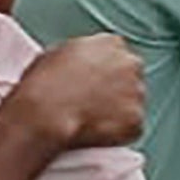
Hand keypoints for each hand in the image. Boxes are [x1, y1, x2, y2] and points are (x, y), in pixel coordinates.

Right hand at [8, 33, 144, 151]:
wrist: (46, 113)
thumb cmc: (43, 85)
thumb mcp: (56, 54)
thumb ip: (79, 56)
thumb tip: (79, 65)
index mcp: (111, 44)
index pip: (117, 56)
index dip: (105, 73)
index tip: (94, 85)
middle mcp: (130, 64)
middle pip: (130, 78)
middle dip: (118, 91)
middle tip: (95, 106)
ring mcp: (137, 92)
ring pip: (132, 104)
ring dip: (118, 113)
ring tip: (92, 122)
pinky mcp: (136, 120)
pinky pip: (131, 129)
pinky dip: (119, 134)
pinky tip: (98, 136)